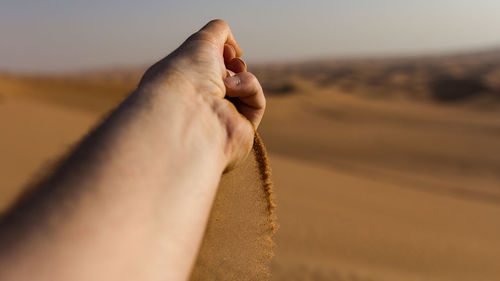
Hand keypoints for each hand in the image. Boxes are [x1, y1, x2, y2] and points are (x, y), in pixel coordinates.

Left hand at [138, 19, 265, 168]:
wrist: (188, 114)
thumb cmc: (187, 77)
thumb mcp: (201, 42)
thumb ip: (219, 32)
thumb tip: (233, 47)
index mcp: (185, 84)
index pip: (210, 66)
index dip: (222, 52)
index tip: (222, 49)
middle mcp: (201, 103)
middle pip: (230, 76)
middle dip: (234, 64)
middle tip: (230, 63)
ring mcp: (221, 118)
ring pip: (246, 87)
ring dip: (241, 77)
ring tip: (227, 82)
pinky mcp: (241, 131)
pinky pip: (256, 102)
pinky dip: (249, 90)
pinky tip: (232, 92)